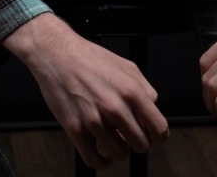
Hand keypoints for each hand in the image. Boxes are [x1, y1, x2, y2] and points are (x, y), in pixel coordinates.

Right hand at [4, 13, 169, 169]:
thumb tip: (153, 111)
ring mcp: (94, 121)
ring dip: (120, 149)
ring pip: (120, 155)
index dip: (158, 135)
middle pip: (141, 145)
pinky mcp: (76, 130)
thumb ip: (145, 89)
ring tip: (114, 137)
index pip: (159, 129)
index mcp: (131, 91)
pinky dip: (103, 162)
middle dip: (139, 141)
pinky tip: (103, 151)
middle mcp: (115, 107)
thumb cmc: (90, 58)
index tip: (154, 135)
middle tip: (131, 133)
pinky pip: (96, 161)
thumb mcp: (127, 66)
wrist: (57, 55)